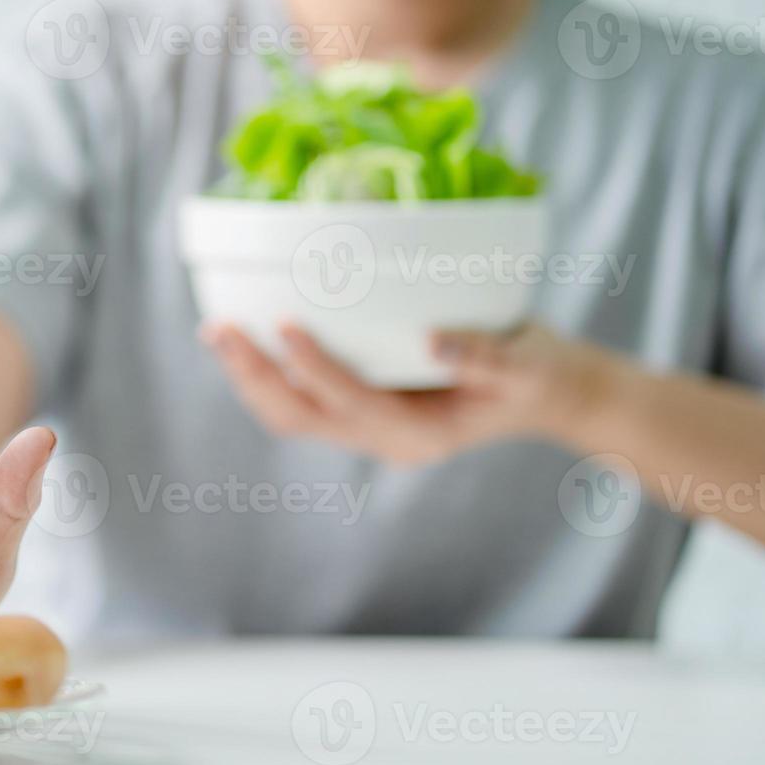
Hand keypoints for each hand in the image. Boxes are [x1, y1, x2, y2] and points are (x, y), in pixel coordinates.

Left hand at [201, 321, 623, 463]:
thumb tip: (432, 339)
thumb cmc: (540, 373)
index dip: (315, 367)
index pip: (354, 403)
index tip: (285, 324)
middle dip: (257, 377)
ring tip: (215, 333)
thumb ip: (484, 356)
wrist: (549, 395)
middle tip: (218, 329)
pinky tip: (247, 339)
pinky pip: (303, 403)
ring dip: (251, 378)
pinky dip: (270, 374)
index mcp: (421, 434)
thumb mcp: (526, 365)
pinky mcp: (364, 411)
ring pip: (293, 416)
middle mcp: (387, 440)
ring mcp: (371, 430)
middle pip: (303, 419)